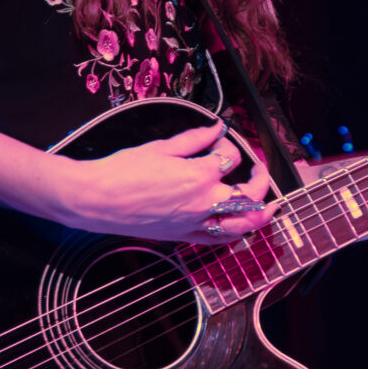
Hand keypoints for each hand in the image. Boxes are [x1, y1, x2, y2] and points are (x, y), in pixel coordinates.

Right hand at [61, 117, 278, 241]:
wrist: (96, 200)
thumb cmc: (122, 172)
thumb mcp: (160, 147)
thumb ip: (194, 139)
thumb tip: (216, 128)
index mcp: (199, 175)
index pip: (230, 157)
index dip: (228, 144)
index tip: (219, 138)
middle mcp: (204, 201)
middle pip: (250, 194)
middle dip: (261, 179)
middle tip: (259, 168)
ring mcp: (196, 222)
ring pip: (242, 225)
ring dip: (261, 214)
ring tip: (271, 206)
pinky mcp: (184, 236)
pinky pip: (218, 240)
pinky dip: (235, 233)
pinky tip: (240, 227)